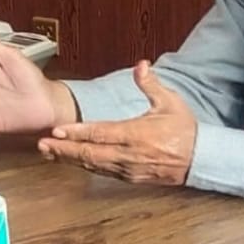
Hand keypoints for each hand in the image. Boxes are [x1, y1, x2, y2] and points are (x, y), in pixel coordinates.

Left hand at [37, 61, 196, 185]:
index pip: (100, 133)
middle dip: (64, 150)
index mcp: (136, 133)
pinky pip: (103, 172)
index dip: (77, 133)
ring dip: (70, 160)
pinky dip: (85, 167)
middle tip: (42, 145)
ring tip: (49, 153)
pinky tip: (72, 162)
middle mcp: (129, 154)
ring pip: (94, 165)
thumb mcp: (170, 101)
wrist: (201, 159)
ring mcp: (129, 169)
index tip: (57, 131)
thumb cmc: (184, 129)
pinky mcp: (131, 178)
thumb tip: (140, 64)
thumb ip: (150, 84)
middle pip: (91, 154)